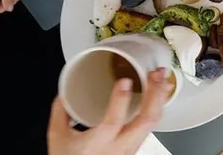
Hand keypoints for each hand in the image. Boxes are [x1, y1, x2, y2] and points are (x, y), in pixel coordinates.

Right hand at [48, 69, 172, 154]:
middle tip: (156, 74)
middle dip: (155, 95)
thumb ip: (61, 113)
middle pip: (146, 121)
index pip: (113, 121)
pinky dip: (158, 108)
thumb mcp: (58, 138)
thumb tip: (64, 92)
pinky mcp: (138, 146)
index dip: (120, 100)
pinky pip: (152, 126)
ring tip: (163, 79)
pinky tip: (161, 96)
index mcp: (99, 143)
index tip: (125, 81)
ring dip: (160, 99)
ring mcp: (132, 147)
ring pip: (153, 123)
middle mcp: (120, 146)